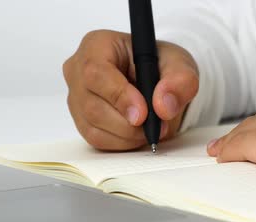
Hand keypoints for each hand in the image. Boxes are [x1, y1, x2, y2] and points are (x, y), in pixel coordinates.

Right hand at [63, 30, 198, 150]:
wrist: (154, 81)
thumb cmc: (159, 65)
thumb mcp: (179, 64)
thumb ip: (180, 80)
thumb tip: (163, 106)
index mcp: (96, 45)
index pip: (96, 73)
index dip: (119, 96)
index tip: (143, 114)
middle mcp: (78, 70)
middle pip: (92, 105)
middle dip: (128, 123)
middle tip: (157, 125)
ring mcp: (75, 97)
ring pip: (93, 126)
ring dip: (127, 135)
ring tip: (151, 127)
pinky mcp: (80, 120)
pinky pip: (96, 139)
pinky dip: (121, 142)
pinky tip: (137, 133)